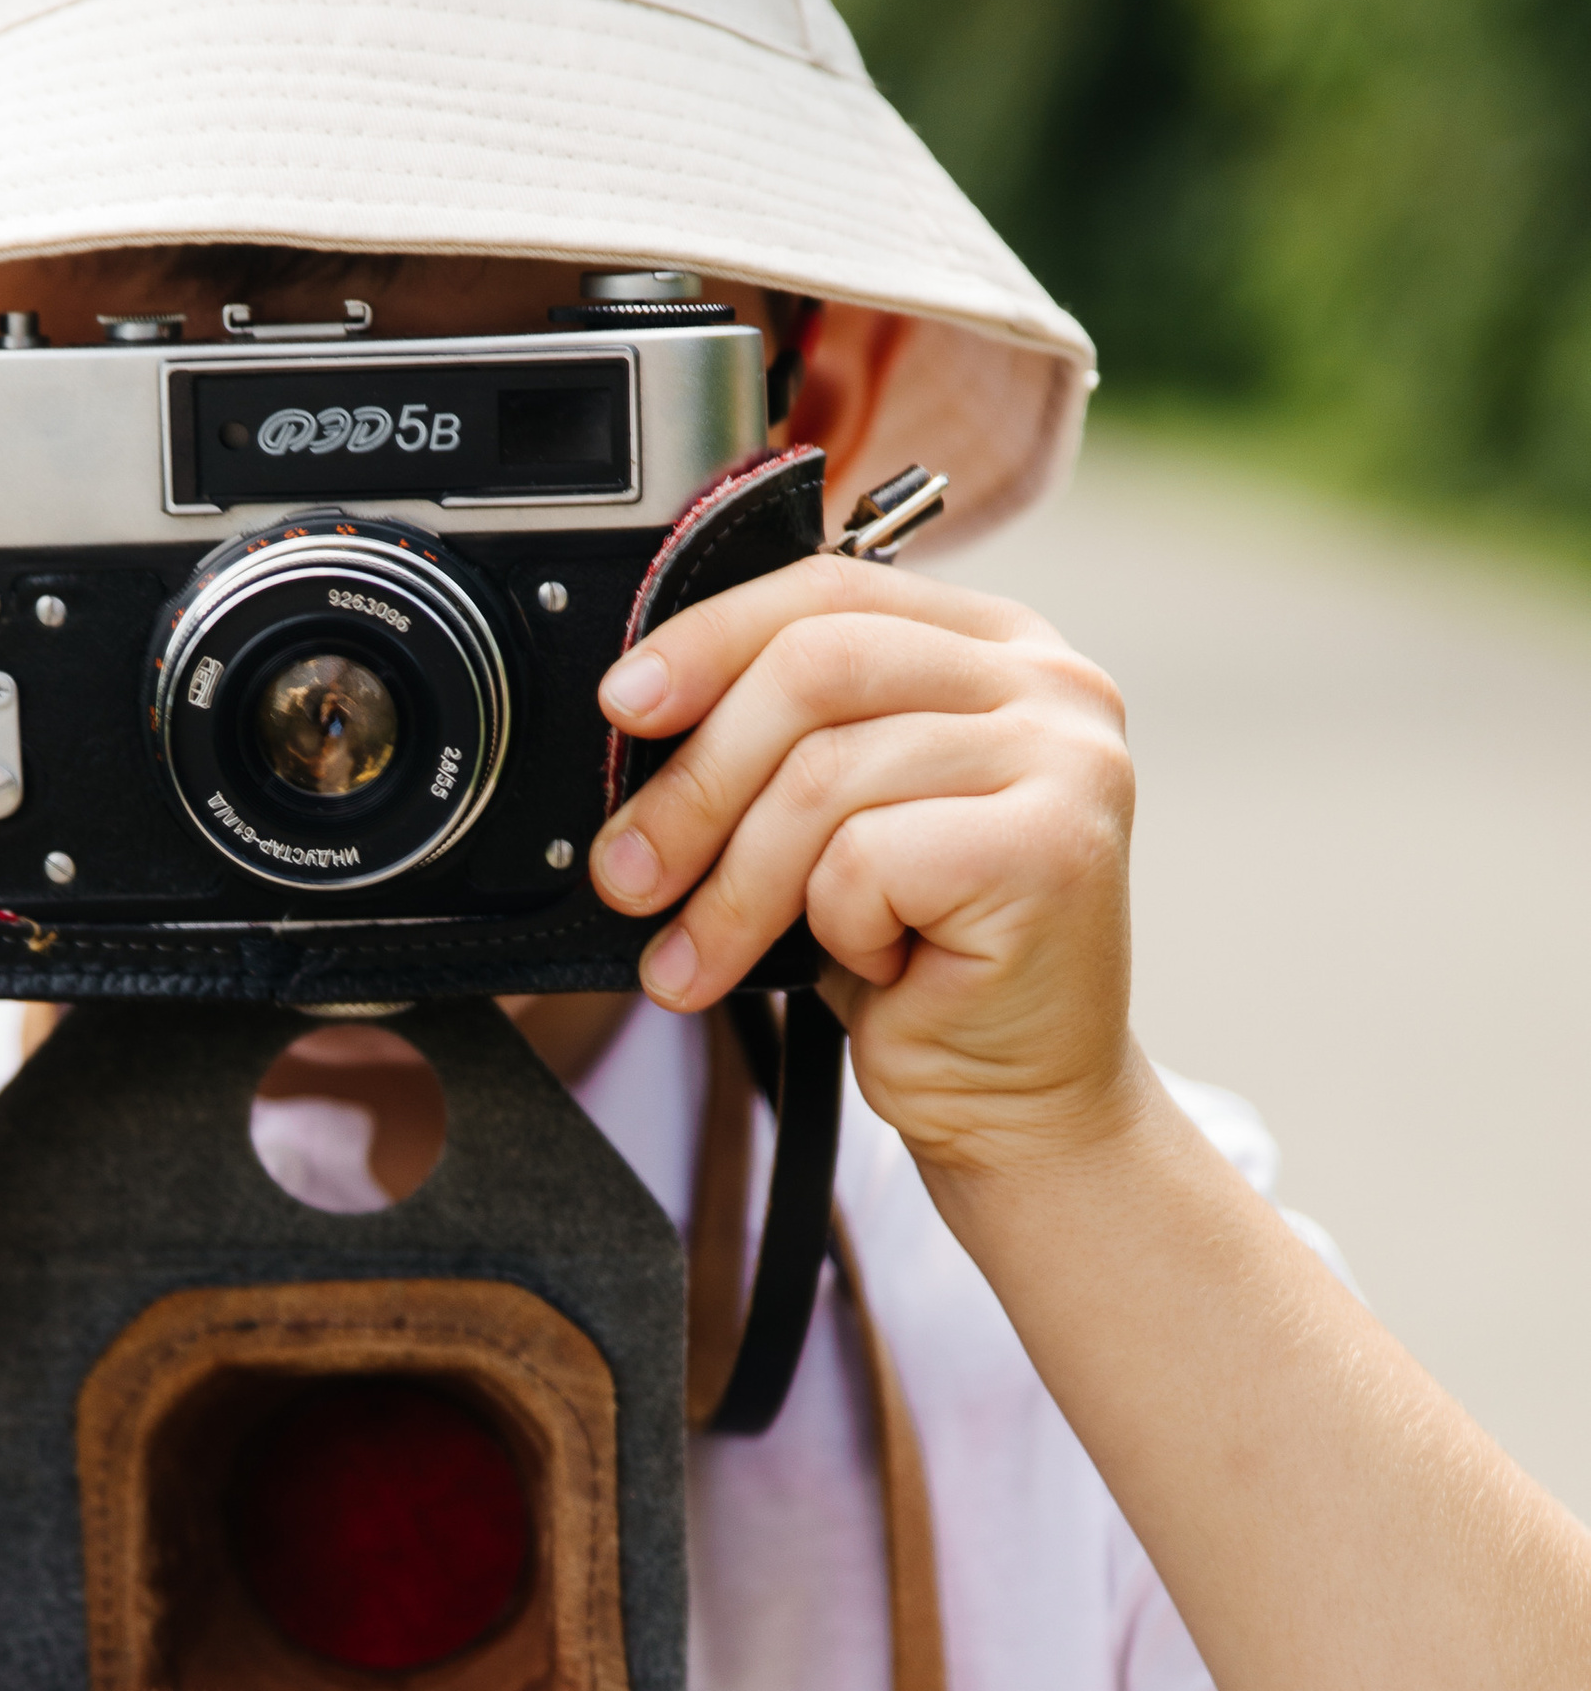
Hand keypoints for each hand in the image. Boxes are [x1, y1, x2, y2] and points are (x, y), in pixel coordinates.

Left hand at [590, 553, 1137, 1180]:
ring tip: (697, 958)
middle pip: (815, 668)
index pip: (828, 589)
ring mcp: (1066, 760)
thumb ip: (786, 741)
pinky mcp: (1053, 849)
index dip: (708, 639)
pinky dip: (836, 927)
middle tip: (628, 870)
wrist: (1019, 1101)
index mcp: (996, 646)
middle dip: (697, 780)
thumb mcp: (835, 826)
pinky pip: (866, 859)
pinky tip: (873, 965)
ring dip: (735, 886)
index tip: (623, 707)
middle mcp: (1049, 684)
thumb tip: (640, 715)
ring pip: (823, 778)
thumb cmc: (922, 964)